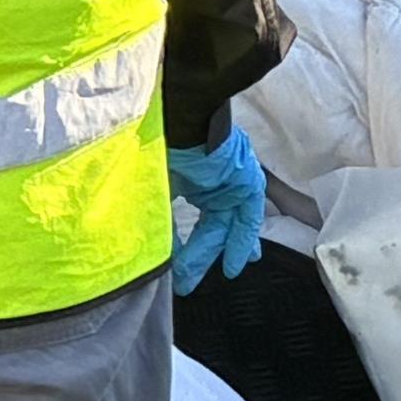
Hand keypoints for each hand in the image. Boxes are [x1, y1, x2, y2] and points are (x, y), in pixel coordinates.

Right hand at [169, 125, 265, 293]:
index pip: (193, 217)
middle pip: (212, 226)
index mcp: (193, 180)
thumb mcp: (154, 187)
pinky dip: (243, 240)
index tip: (176, 265)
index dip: (186, 244)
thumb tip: (150, 248)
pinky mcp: (248, 181)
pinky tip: (238, 263)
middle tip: (189, 280)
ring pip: (231, 224)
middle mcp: (215, 182)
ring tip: (221, 276)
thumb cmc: (157, 147)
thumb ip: (156, 217)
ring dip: (222, 251)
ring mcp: (233, 181)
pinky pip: (249, 217)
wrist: (178, 120)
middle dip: (202, 254)